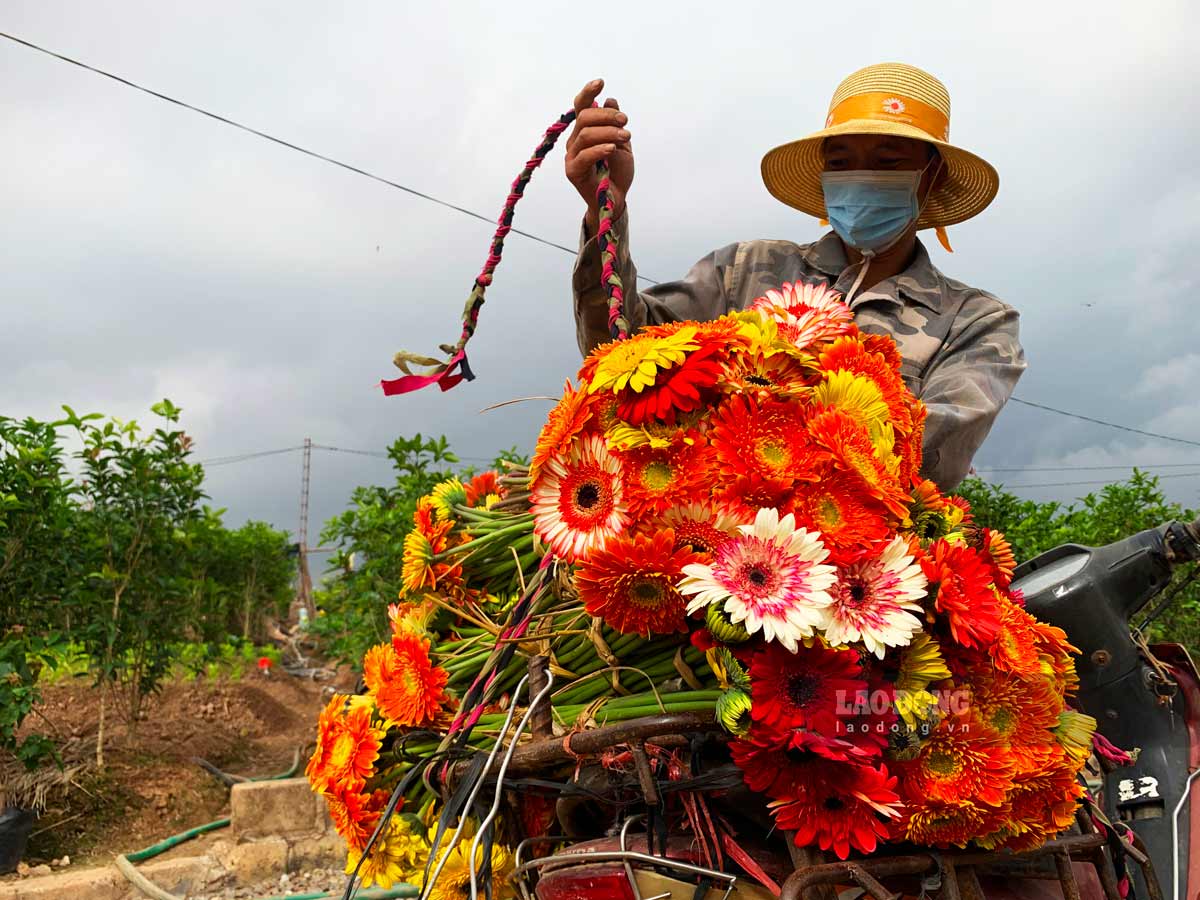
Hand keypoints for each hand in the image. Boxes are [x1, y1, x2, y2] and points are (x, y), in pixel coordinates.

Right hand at [564, 78, 633, 234]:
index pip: (581, 106)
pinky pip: (584, 155)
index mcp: (586, 131)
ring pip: (585, 134)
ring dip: (608, 132)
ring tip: (625, 137)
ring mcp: (572, 155)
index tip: (601, 83)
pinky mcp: (573, 171)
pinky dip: (600, 149)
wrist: (616, 199)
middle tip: (625, 121)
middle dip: (606, 115)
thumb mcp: (622, 144)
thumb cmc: (617, 172)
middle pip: (585, 117)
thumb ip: (615, 124)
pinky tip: (612, 148)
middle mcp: (575, 140)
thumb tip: (610, 100)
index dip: (588, 92)